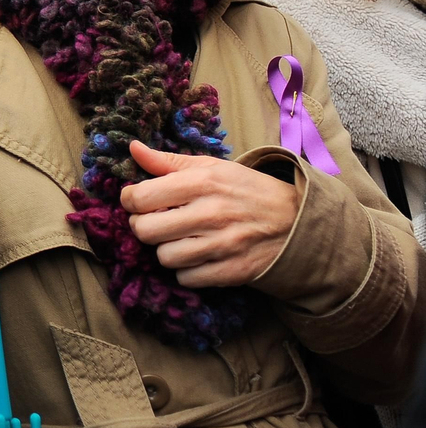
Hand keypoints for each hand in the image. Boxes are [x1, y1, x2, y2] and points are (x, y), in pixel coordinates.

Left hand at [121, 140, 297, 286]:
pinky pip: (186, 278)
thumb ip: (168, 161)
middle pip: (145, 230)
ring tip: (178, 238)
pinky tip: (195, 255)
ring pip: (164, 257)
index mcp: (202, 182)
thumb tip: (133, 149)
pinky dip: (185, 270)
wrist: (297, 220)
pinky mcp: (231, 271)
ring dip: (165, 249)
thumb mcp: (211, 167)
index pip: (140, 198)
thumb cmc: (246, 189)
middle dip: (143, 225)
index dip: (130, 200)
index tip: (137, 200)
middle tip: (155, 221)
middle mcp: (210, 213)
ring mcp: (222, 245)